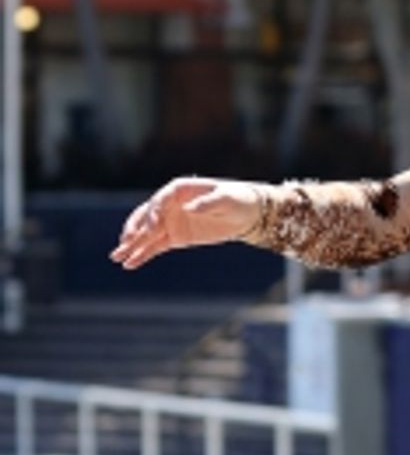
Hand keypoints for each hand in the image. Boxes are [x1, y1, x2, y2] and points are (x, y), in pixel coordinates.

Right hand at [110, 177, 263, 270]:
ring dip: (131, 245)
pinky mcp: (175, 237)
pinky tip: (130, 265)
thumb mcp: (226, 199)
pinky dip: (142, 255)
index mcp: (179, 189)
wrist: (247, 213)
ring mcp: (171, 221)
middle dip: (134, 230)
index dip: (152, 214)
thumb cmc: (237, 199)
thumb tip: (190, 208)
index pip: (159, 201)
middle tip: (124, 243)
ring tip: (117, 258)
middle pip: (146, 217)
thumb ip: (208, 203)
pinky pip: (155, 246)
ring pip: (146, 234)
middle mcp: (170, 204)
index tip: (150, 229)